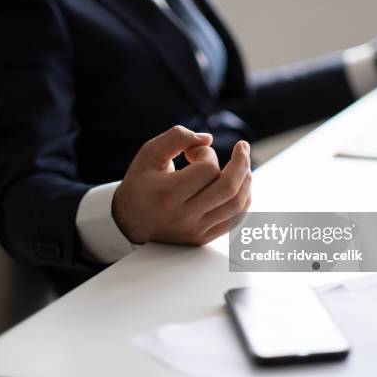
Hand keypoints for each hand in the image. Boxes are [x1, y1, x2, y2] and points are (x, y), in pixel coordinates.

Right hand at [113, 125, 251, 245]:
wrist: (129, 221)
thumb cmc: (141, 183)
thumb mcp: (149, 154)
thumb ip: (176, 137)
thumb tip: (208, 139)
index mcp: (168, 194)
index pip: (207, 170)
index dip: (207, 153)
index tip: (194, 152)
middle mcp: (184, 216)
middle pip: (229, 188)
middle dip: (241, 162)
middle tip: (242, 147)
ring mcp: (195, 230)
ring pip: (237, 206)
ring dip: (246, 181)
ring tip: (243, 165)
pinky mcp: (202, 238)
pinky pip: (235, 221)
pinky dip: (244, 200)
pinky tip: (241, 186)